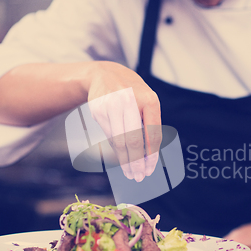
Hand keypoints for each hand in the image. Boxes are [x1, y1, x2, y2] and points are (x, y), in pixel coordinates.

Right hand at [87, 62, 161, 181]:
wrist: (105, 74)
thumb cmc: (132, 93)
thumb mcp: (146, 101)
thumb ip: (149, 124)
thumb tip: (149, 157)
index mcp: (150, 100)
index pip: (152, 134)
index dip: (151, 155)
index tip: (150, 170)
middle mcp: (130, 101)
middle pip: (134, 140)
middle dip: (137, 162)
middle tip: (139, 177)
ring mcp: (112, 105)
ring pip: (119, 141)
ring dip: (125, 161)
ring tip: (130, 173)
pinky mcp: (98, 110)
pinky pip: (110, 136)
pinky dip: (116, 150)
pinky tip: (121, 158)